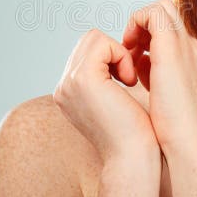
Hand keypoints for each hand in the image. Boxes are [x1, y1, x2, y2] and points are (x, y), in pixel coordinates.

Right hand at [53, 28, 158, 163]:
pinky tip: (130, 82)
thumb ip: (104, 79)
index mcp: (67, 92)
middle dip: (114, 52)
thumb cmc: (133, 132)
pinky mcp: (83, 79)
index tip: (126, 81)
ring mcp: (69, 83)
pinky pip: (103, 44)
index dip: (111, 57)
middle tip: (129, 80)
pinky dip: (121, 56)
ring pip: (95, 38)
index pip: (86, 51)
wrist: (133, 157)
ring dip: (119, 54)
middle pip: (88, 40)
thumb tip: (112, 58)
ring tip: (129, 81)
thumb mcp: (112, 100)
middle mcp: (62, 87)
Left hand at [122, 0, 196, 157]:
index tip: (133, 60)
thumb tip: (137, 66)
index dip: (149, 39)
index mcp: (194, 61)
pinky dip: (135, 23)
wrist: (189, 146)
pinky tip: (126, 49)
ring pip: (162, 9)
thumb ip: (153, 77)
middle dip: (144, 26)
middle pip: (168, 15)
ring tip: (126, 50)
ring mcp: (185, 45)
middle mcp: (193, 48)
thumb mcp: (164, 98)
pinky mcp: (172, 46)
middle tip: (128, 50)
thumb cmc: (174, 133)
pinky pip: (153, 14)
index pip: (172, 33)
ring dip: (139, 24)